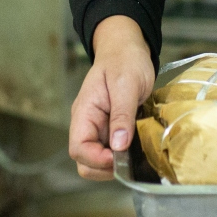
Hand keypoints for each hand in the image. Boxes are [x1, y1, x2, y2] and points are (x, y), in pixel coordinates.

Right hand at [68, 15, 154, 180]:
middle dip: (105, 168)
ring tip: (135, 154)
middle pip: (84, 161)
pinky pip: (111, 152)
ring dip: (115, 164)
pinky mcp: (111, 129)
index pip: (78, 148)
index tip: (119, 158)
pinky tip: (138, 149)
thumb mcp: (126, 84)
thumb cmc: (125, 60)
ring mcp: (98, 128)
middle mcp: (87, 124)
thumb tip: (118, 146)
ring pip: (97, 161)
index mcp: (84, 112)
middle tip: (130, 160)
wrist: (127, 48)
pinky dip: (123, 157)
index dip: (97, 159)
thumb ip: (122, 115)